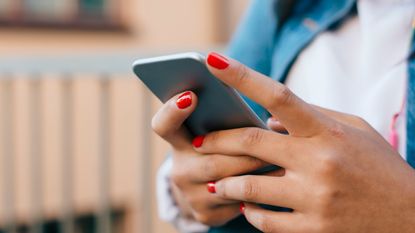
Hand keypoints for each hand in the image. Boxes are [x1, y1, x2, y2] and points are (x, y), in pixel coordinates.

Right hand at [152, 91, 268, 225]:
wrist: (207, 188)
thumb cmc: (220, 147)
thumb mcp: (215, 132)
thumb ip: (223, 117)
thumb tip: (251, 100)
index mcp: (179, 141)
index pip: (163, 125)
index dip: (172, 111)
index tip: (192, 95)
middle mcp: (180, 170)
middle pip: (210, 160)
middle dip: (241, 152)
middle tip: (266, 139)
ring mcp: (191, 195)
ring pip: (227, 183)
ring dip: (254, 170)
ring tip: (280, 158)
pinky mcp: (206, 213)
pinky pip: (236, 202)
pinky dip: (258, 191)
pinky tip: (277, 183)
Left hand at [192, 52, 414, 231]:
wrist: (409, 215)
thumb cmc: (378, 165)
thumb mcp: (353, 129)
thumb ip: (312, 117)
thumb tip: (269, 117)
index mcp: (326, 131)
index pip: (277, 95)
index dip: (242, 76)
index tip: (214, 63)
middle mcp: (318, 162)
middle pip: (250, 142)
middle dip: (216, 140)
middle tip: (199, 142)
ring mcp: (315, 198)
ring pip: (249, 187)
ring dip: (225, 184)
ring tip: (215, 182)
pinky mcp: (315, 229)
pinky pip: (265, 222)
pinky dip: (249, 213)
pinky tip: (246, 208)